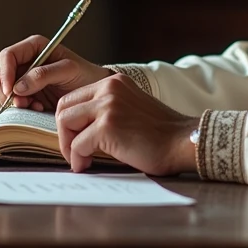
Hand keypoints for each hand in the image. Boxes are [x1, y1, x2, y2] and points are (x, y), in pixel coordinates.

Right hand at [0, 35, 110, 111]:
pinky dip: (22, 108)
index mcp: (34, 47)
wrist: (94, 93)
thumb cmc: (85, 75)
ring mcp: (25, 78)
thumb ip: (44, 75)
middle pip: (1, 74)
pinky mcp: (27, 94)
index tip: (11, 91)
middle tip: (23, 104)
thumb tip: (18, 86)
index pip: (8, 55)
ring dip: (16, 102)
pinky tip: (39, 109)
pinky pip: (14, 102)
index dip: (6, 73)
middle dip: (8, 91)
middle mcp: (26, 61)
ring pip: (5, 90)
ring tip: (36, 106)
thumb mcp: (69, 70)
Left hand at [55, 74, 198, 174]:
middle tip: (74, 152)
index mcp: (114, 82)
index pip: (74, 97)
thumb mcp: (130, 108)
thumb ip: (107, 110)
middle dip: (64, 133)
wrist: (182, 142)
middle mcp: (109, 88)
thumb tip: (79, 128)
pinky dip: (78, 158)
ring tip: (81, 159)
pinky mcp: (107, 126)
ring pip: (65, 123)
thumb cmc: (160, 134)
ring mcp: (107, 105)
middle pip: (64, 107)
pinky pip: (77, 144)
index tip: (77, 140)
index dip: (70, 122)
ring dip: (68, 145)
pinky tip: (87, 165)